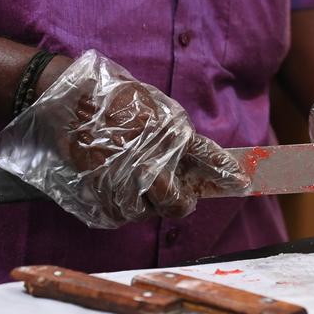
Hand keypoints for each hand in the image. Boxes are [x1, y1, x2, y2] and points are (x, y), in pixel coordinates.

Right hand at [0, 50, 247, 227]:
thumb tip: (196, 158)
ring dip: (149, 202)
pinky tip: (119, 185)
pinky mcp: (100, 195)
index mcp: (170, 133)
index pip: (208, 159)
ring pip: (148, 212)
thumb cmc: (116, 97)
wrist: (70, 99)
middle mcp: (151, 162)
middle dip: (184, 201)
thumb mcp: (156, 107)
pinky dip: (123, 205)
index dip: (227, 174)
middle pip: (179, 204)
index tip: (242, 183)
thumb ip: (177, 135)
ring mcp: (125, 182)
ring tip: (138, 179)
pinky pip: (120, 215)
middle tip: (181, 195)